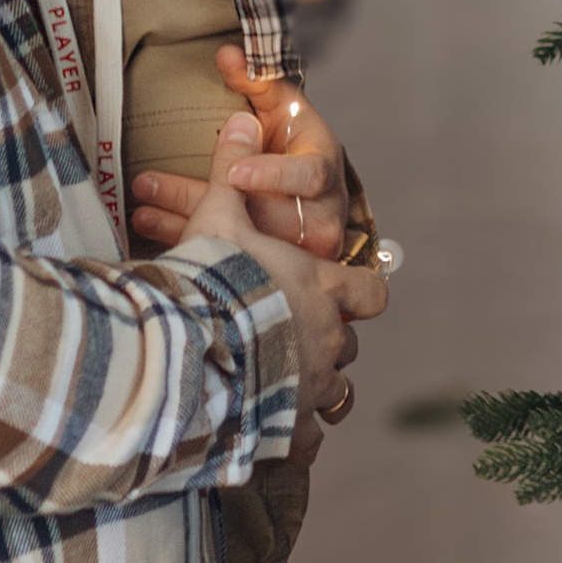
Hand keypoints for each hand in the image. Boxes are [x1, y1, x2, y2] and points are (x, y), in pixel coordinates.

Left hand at [130, 46, 348, 255]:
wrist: (317, 190)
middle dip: (199, 199)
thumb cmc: (298, 141)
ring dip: (184, 225)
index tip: (235, 174)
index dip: (273, 176)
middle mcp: (320, 212)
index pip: (308, 175)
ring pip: (241, 242)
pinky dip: (190, 243)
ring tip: (139, 210)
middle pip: (260, 214)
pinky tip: (152, 228)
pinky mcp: (275, 265)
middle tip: (148, 182)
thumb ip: (256, 82)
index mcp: (324, 166)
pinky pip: (231, 258)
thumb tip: (227, 54)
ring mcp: (300, 246)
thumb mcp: (283, 106)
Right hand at [176, 108, 386, 461]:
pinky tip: (274, 433)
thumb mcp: (217, 214)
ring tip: (285, 388)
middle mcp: (329, 341)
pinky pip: (308, 442)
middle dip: (324, 341)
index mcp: (323, 290)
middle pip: (348, 344)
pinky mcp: (290, 429)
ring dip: (314, 390)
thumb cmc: (210, 279)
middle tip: (289, 337)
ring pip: (336, 395)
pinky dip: (296, 439)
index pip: (372, 293)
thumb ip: (230, 171)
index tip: (346, 293)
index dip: (362, 292)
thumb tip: (240, 121)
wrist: (189, 347)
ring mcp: (313, 388)